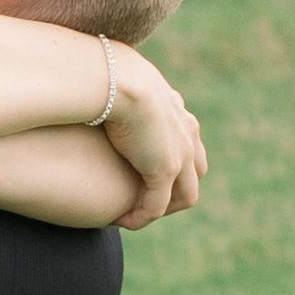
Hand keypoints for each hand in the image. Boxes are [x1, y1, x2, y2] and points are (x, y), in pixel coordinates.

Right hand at [95, 49, 205, 227]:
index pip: (188, 146)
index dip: (171, 165)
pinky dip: (141, 217)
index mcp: (179, 112)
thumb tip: (100, 87)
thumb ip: (119, 88)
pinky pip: (157, 206)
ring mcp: (180, 154)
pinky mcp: (165, 170)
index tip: (141, 174)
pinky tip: (120, 221)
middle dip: (173, 192)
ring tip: (134, 215)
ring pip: (184, 196)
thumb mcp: (119, 78)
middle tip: (142, 200)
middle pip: (194, 174)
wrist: (116, 78)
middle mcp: (187, 134)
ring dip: (161, 209)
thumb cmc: (107, 73)